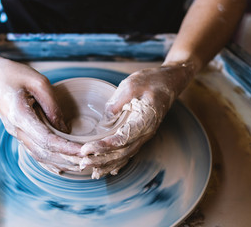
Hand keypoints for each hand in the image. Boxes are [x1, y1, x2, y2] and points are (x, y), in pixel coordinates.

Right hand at [0, 58, 82, 170]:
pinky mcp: (18, 133)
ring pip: (39, 155)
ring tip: (80, 166)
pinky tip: (62, 167)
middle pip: (44, 152)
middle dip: (67, 159)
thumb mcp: (38, 82)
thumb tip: (66, 130)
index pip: (46, 139)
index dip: (67, 148)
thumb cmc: (15, 74)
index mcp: (19, 115)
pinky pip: (34, 151)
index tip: (85, 151)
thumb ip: (52, 105)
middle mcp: (15, 129)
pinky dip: (49, 161)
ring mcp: (15, 133)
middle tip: (89, 161)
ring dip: (60, 163)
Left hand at [80, 63, 195, 177]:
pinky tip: (104, 169)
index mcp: (145, 121)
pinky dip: (115, 163)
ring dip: (105, 164)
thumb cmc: (151, 81)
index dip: (104, 146)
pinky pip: (128, 153)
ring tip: (88, 168)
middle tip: (81, 163)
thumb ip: (118, 102)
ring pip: (124, 156)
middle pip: (122, 153)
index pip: (122, 139)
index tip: (86, 149)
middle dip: (100, 160)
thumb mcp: (132, 84)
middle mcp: (146, 133)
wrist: (169, 82)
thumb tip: (105, 119)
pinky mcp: (140, 135)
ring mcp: (144, 136)